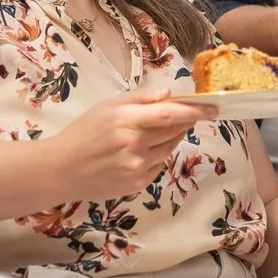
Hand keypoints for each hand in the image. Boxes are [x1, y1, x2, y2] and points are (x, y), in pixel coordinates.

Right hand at [47, 90, 218, 202]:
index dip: (195, 111)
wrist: (62, 169)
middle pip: (173, 131)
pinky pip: (158, 166)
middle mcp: (135, 145)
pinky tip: (140, 152)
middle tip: (185, 114)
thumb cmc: (84, 132)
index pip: (170, 114)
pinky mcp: (137, 184)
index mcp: (126, 121)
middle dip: (184, 122)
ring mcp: (137, 168)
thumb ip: (140, 98)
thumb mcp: (108, 106)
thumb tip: (169, 93)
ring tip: (152, 133)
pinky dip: (157, 156)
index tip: (214, 107)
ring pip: (169, 149)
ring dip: (170, 138)